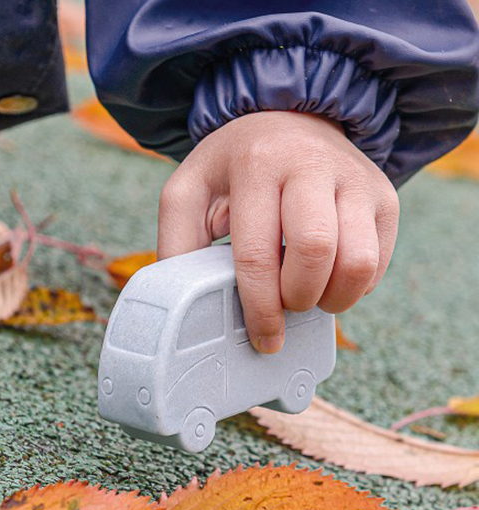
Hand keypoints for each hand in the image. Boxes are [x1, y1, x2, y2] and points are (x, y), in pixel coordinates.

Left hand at [158, 111, 398, 353]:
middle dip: (298, 298)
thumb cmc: (232, 169)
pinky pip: (378, 261)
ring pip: (358, 261)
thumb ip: (178, 244)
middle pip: (316, 253)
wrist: (287, 119)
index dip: (260, 307)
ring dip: (333, 298)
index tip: (263, 337)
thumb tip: (185, 307)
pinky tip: (327, 277)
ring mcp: (355, 178)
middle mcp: (310, 164)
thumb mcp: (188, 192)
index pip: (257, 252)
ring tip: (308, 295)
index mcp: (255, 165)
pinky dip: (354, 286)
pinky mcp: (383, 195)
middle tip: (284, 305)